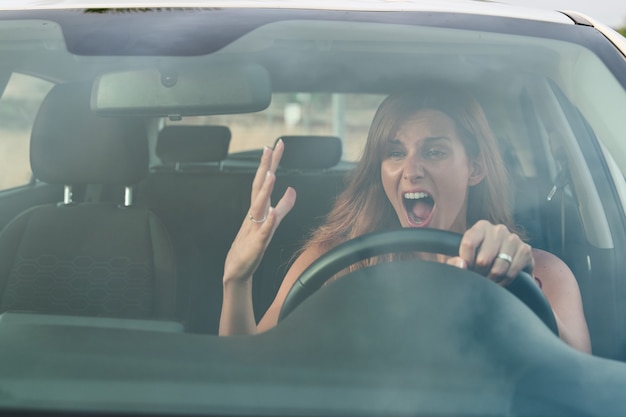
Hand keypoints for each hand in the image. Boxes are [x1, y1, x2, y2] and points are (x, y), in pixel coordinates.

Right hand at [223, 139, 295, 284]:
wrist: (237, 270)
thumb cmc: (250, 246)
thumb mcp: (271, 223)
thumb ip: (283, 207)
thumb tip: (293, 190)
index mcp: (258, 208)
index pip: (265, 180)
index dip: (271, 163)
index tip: (277, 144)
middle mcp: (255, 215)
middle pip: (260, 186)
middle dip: (265, 167)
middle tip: (269, 147)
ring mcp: (254, 228)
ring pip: (258, 207)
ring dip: (265, 191)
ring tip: (271, 175)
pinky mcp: (255, 245)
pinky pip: (262, 233)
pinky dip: (267, 223)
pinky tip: (271, 214)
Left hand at [446, 220, 533, 284]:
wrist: (501, 262)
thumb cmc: (477, 258)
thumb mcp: (461, 258)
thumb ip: (453, 261)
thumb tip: (461, 264)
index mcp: (481, 227)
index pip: (468, 244)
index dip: (465, 262)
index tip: (466, 268)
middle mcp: (498, 230)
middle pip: (483, 260)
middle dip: (479, 273)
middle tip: (479, 276)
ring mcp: (514, 239)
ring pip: (499, 268)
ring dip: (492, 279)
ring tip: (489, 280)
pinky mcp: (525, 250)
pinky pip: (512, 272)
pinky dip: (505, 281)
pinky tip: (501, 280)